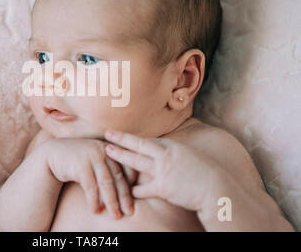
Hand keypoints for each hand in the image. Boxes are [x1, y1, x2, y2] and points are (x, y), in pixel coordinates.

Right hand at [42, 138, 134, 218]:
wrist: (52, 154)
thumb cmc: (77, 160)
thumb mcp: (95, 160)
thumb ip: (109, 167)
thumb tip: (125, 189)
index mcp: (110, 148)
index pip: (126, 168)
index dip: (131, 185)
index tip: (134, 200)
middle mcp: (103, 149)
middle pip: (118, 176)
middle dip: (124, 196)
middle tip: (129, 212)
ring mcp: (92, 155)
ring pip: (106, 183)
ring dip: (111, 201)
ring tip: (115, 215)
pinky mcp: (81, 164)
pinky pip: (91, 186)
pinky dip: (94, 200)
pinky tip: (95, 211)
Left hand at [104, 129, 223, 212]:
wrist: (216, 189)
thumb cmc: (207, 174)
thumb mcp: (192, 157)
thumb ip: (178, 155)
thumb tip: (172, 155)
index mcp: (174, 147)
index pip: (151, 141)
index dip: (136, 138)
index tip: (124, 134)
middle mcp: (166, 156)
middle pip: (139, 144)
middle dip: (122, 138)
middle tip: (107, 132)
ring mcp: (163, 171)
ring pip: (136, 161)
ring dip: (120, 155)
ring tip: (107, 150)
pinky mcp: (162, 188)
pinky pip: (143, 189)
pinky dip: (134, 190)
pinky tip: (126, 190)